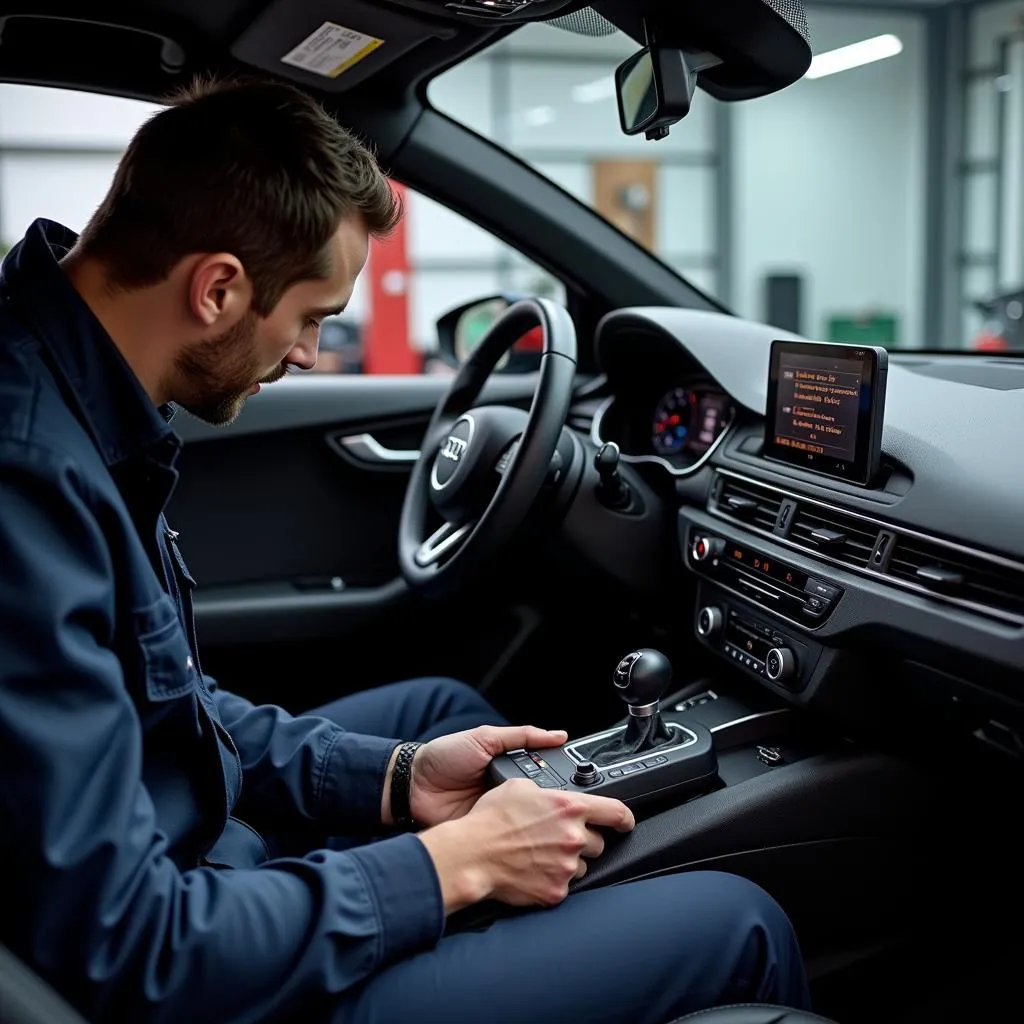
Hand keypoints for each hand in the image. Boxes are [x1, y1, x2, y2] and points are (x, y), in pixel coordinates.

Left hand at [408, 724, 567, 826]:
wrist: (412, 785)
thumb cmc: (444, 756)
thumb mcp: (485, 738)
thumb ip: (521, 736)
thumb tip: (558, 735)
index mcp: (510, 769)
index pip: (545, 778)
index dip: (562, 785)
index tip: (581, 792)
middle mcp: (508, 794)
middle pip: (541, 803)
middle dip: (553, 809)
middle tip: (568, 812)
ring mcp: (498, 816)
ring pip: (528, 823)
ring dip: (537, 825)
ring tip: (552, 826)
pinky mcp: (486, 833)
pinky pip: (507, 837)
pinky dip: (517, 840)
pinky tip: (529, 841)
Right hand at [417, 779, 634, 913]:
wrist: (472, 854)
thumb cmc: (490, 820)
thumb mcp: (520, 787)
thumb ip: (547, 792)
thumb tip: (553, 796)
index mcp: (569, 807)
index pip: (616, 812)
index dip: (625, 818)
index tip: (625, 822)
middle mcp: (574, 837)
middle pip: (598, 842)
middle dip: (582, 840)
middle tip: (556, 838)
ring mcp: (567, 867)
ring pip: (582, 865)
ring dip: (568, 860)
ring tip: (540, 854)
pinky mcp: (556, 891)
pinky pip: (565, 885)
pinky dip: (553, 879)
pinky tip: (533, 870)